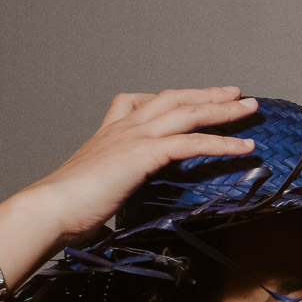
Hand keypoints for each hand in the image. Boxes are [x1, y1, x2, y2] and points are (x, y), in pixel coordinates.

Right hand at [13, 87, 258, 245]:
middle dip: (207, 94)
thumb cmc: (70, 206)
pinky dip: (222, 143)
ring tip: (250, 108)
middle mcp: (123, 128)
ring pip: (187, 113)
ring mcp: (133, 137)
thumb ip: (118, 182)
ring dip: (223, 109)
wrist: (51, 208)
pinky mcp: (143, 154)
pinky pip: (192, 143)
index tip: (194, 97)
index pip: (142, 101)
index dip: (173, 98)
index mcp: (110, 132)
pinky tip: (244, 147)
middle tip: (236, 93)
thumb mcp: (100, 186)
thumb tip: (125, 194)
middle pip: (174, 99)